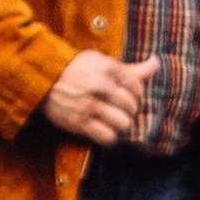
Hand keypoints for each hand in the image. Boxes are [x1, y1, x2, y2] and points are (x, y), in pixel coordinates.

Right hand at [40, 50, 159, 144]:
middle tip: (119, 108)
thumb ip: (130, 68)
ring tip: (113, 120)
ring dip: (120, 124)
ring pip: (123, 124)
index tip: (126, 95)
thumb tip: (156, 63)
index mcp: (108, 68)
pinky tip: (104, 130)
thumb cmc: (76, 69)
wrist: (42, 79)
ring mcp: (89, 105)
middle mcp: (100, 86)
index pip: (137, 87)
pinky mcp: (79, 123)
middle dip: (128, 110)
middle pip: (132, 107)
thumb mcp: (101, 62)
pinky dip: (109, 136)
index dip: (135, 94)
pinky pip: (108, 137)